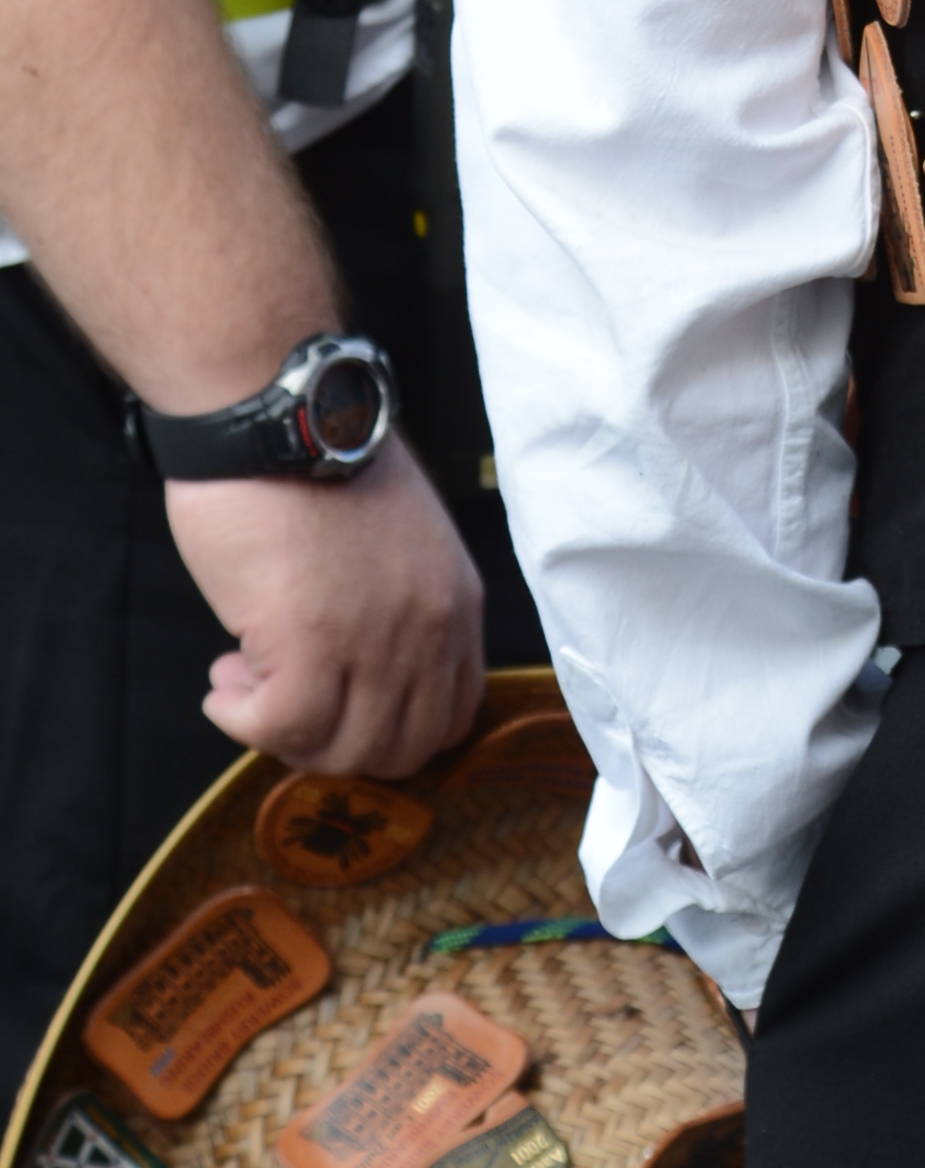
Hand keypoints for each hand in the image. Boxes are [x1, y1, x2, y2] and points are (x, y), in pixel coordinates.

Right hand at [162, 442, 483, 778]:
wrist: (275, 417)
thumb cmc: (318, 466)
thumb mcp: (399, 542)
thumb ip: (397, 607)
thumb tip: (357, 669)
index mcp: (458, 602)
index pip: (453, 715)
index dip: (387, 729)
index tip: (337, 705)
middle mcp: (431, 630)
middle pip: (400, 749)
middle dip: (333, 744)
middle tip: (280, 703)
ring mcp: (377, 640)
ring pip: (343, 750)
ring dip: (282, 733)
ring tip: (242, 680)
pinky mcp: (311, 642)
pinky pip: (280, 728)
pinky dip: (241, 719)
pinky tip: (223, 682)